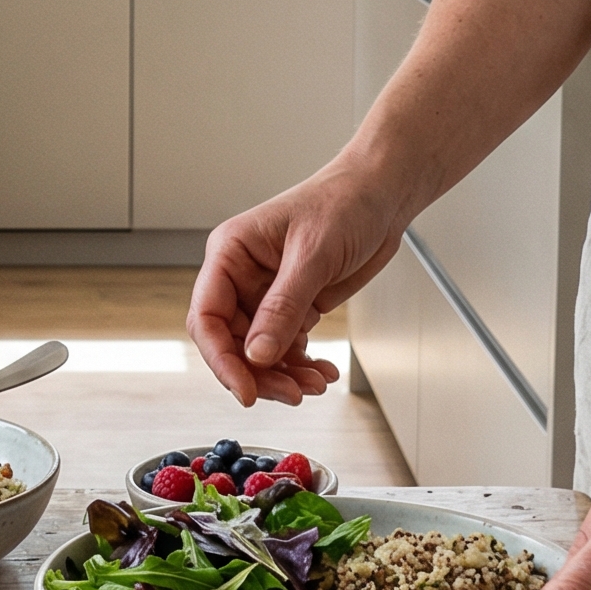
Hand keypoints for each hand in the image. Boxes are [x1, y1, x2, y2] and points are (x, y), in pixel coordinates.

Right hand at [189, 161, 403, 406]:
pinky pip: (287, 347)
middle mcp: (241, 276)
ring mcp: (266, 294)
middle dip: (259, 372)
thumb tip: (257, 354)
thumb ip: (283, 306)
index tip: (246, 390)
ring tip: (314, 384)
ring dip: (284, 374)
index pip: (207, 316)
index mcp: (231, 253)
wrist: (383, 195)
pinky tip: (323, 372)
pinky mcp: (294, 306)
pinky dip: (302, 366)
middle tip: (292, 394)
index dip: (221, 358)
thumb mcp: (313, 254)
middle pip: (232, 342)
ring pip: (260, 352)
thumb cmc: (344, 202)